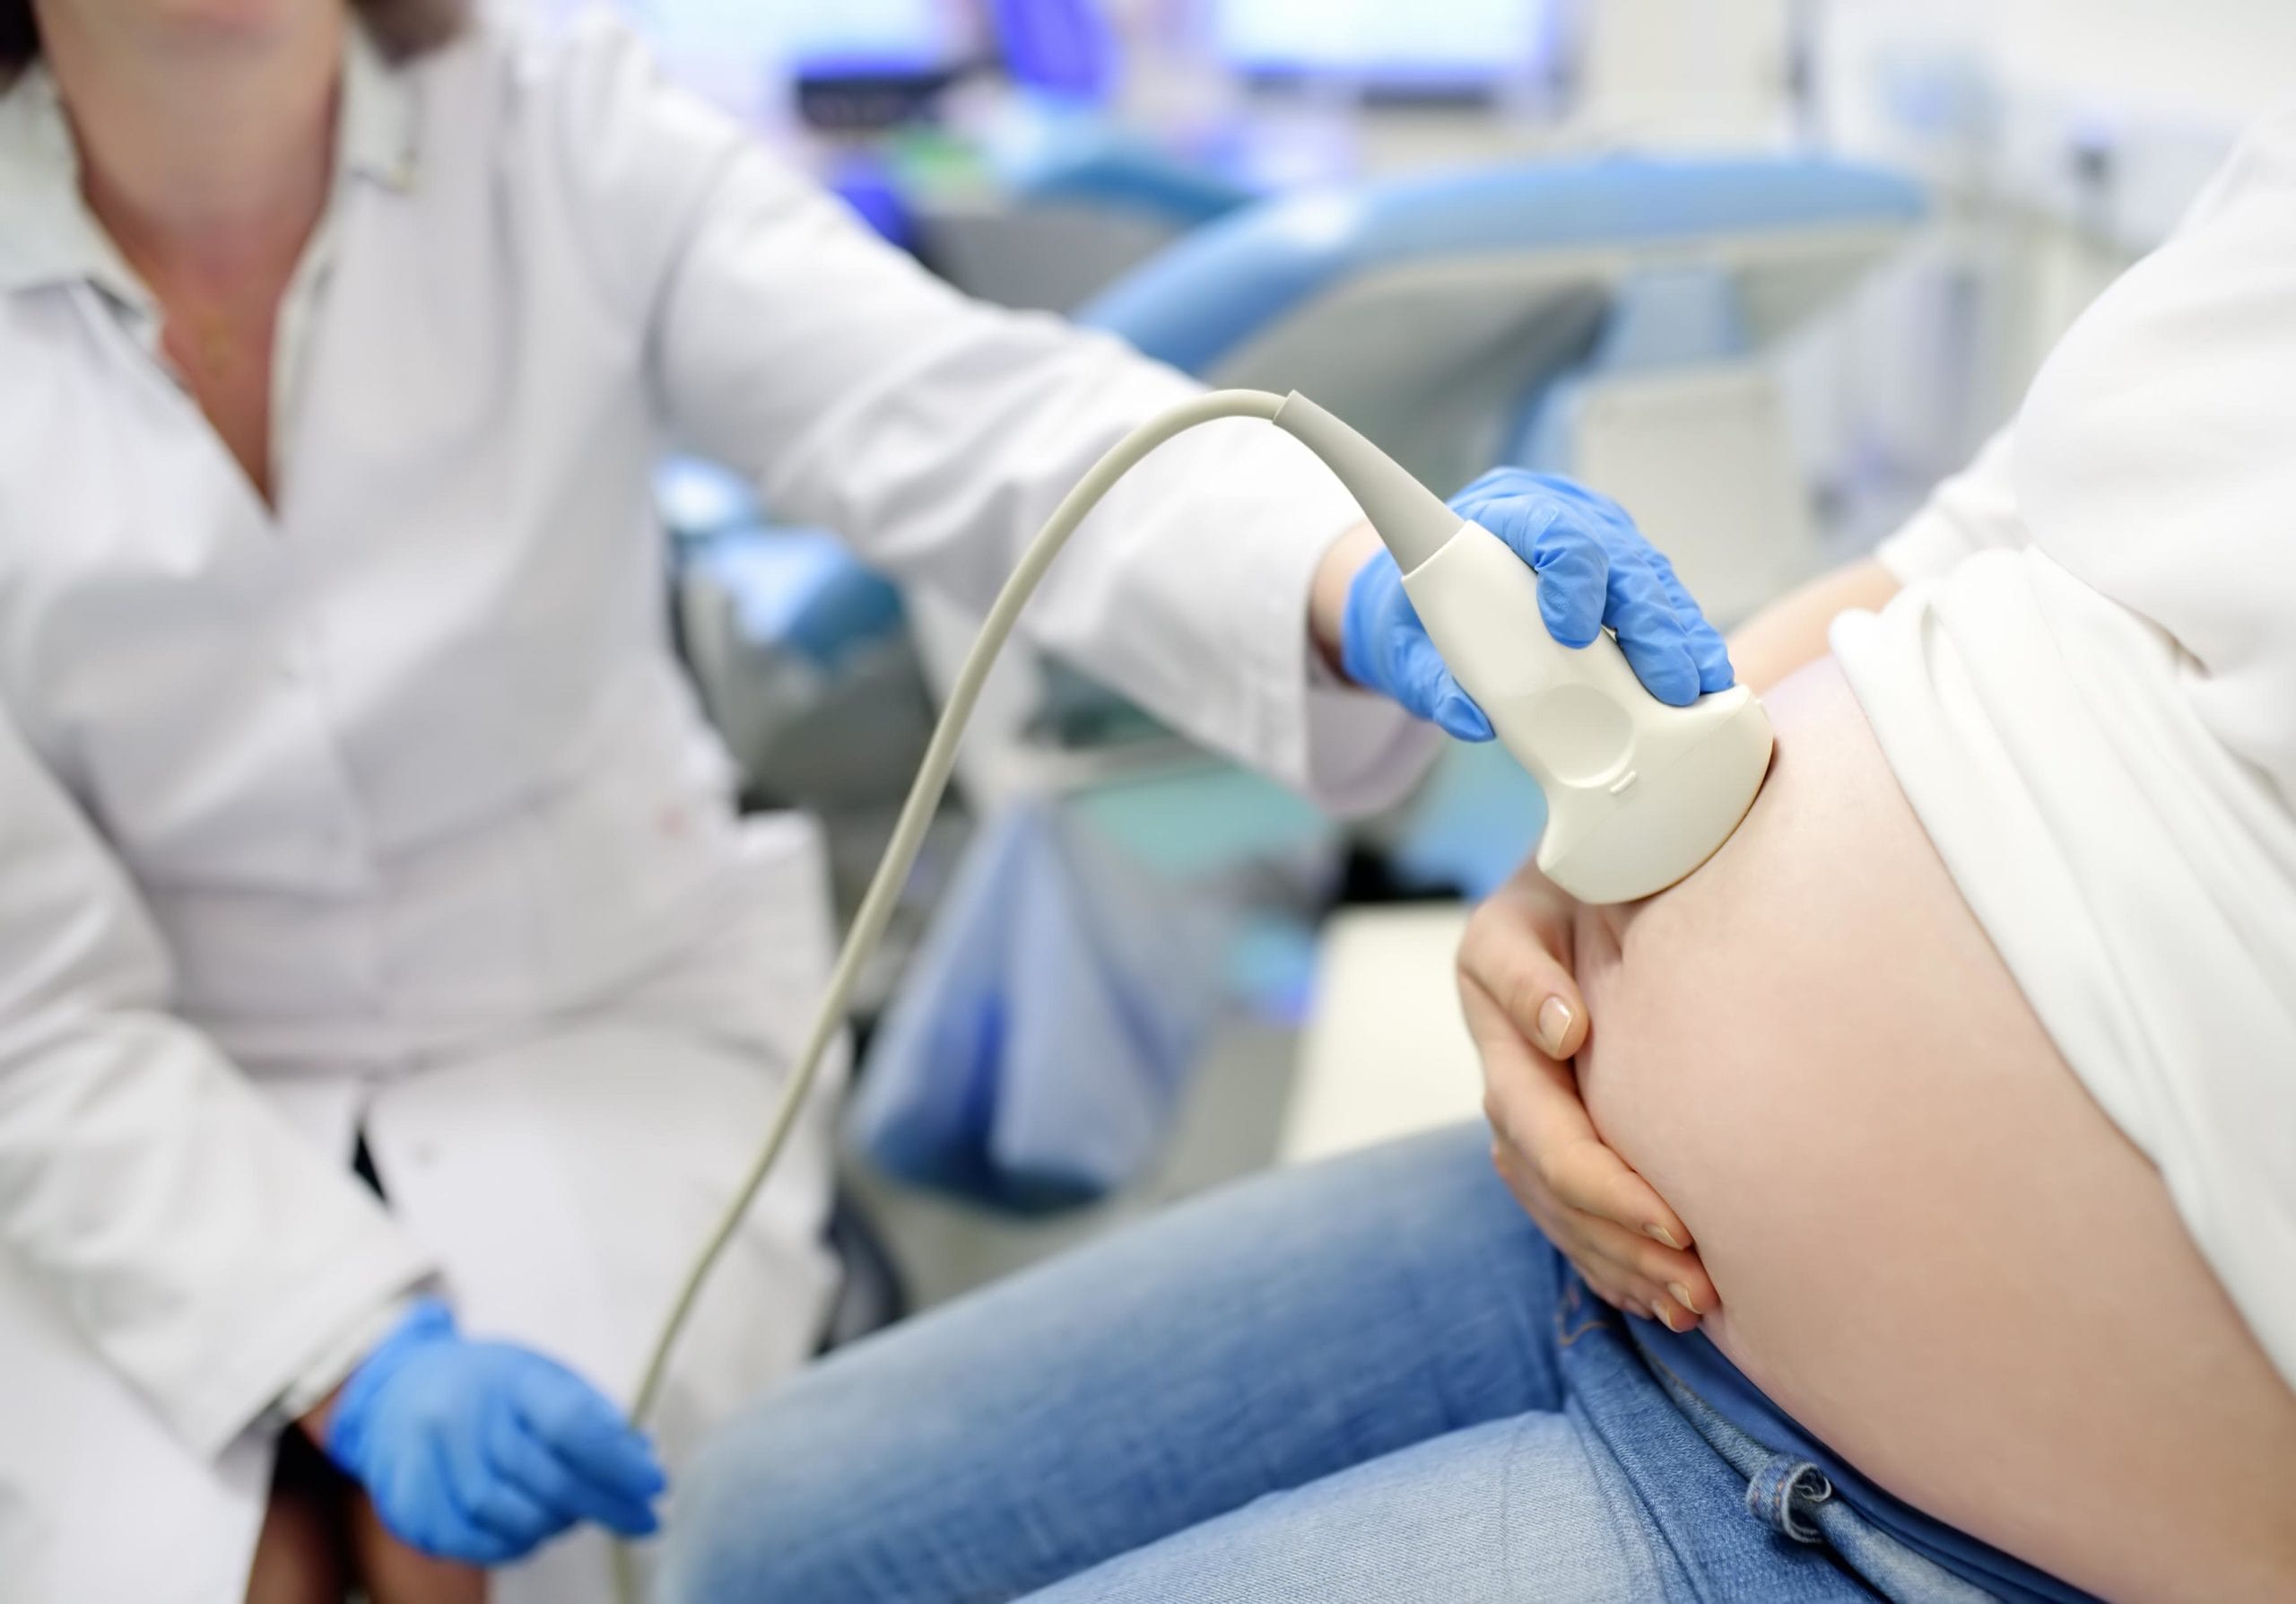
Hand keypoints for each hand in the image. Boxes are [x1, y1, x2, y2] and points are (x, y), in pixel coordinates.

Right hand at [320, 1299, 666, 1565]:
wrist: (396, 1390)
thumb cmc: (492, 1388)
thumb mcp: (543, 1378)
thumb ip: (594, 1418)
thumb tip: (642, 1465)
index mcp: (509, 1377)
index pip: (571, 1425)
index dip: (618, 1463)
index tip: (655, 1487)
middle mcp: (464, 1417)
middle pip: (548, 1480)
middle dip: (607, 1506)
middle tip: (643, 1521)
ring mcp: (430, 1464)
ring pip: (516, 1519)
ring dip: (562, 1525)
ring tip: (580, 1514)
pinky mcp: (412, 1506)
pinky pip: (481, 1545)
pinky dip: (519, 1544)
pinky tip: (534, 1529)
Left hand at [1337, 469, 1735, 737]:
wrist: (1434, 598)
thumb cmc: (1423, 615)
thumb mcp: (1408, 647)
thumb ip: (1433, 681)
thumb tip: (1474, 721)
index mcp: (1506, 517)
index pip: (1551, 528)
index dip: (1571, 575)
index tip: (1570, 631)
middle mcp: (1567, 519)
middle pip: (1621, 562)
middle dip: (1650, 627)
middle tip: (1668, 686)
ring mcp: (1606, 543)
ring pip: (1655, 583)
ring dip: (1681, 639)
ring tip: (1701, 692)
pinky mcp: (1630, 576)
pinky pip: (1667, 604)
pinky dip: (1687, 644)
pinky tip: (1707, 682)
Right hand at [1457, 864, 1715, 1330]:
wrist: (1592, 856)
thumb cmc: (1583, 866)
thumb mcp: (1536, 893)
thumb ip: (1530, 965)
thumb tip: (1565, 1034)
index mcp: (1490, 1006)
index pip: (1538, 1125)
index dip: (1602, 1184)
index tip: (1675, 1221)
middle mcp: (1502, 1068)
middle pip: (1548, 1184)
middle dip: (1621, 1244)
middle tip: (1700, 1287)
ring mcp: (1524, 1103)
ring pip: (1557, 1210)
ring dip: (1620, 1266)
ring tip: (1694, 1306)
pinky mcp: (1554, 1124)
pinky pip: (1568, 1213)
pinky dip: (1611, 1262)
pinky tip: (1660, 1299)